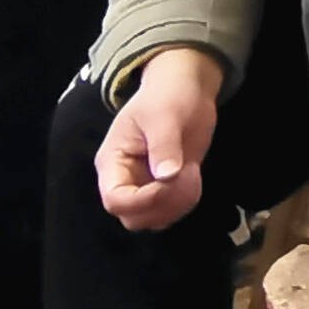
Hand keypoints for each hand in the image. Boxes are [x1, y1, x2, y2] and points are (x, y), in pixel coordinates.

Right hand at [95, 49, 225, 231]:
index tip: (168, 182)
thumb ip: (163, 145)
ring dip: (177, 206)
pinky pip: (172, 210)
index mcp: (113, 162)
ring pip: (154, 219)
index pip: (115, 199)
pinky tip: (195, 176)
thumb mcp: (164, 115)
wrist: (186, 89)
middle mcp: (126, 179)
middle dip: (162, 205)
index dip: (141, 201)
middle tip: (186, 176)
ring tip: (192, 173)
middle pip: (133, 217)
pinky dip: (186, 202)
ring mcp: (146, 186)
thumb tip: (167, 176)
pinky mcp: (168, 187)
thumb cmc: (167, 96)